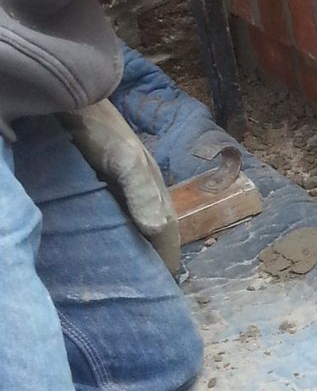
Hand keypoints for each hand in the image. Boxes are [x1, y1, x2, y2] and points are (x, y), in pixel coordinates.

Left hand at [61, 101, 180, 275]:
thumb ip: (141, 191)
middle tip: (147, 289)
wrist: (73, 102)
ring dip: (137, 249)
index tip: (166, 288)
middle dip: (156, 258)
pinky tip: (106, 246)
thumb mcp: (124, 160)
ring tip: (129, 275)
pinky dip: (118, 237)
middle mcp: (143, 193)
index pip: (168, 233)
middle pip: (155, 233)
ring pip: (137, 227)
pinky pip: (116, 220)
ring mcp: (123, 191)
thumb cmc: (101, 132)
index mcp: (155, 190)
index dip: (169, 259)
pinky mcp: (104, 188)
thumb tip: (156, 229)